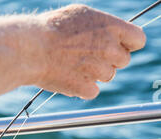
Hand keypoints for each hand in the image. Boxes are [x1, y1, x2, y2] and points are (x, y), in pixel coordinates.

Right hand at [31, 4, 145, 98]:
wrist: (32, 49)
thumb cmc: (52, 29)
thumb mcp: (81, 15)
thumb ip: (102, 26)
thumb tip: (110, 33)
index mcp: (111, 27)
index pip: (138, 40)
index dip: (128, 44)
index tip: (118, 46)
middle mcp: (110, 48)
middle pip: (124, 60)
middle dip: (110, 59)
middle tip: (90, 56)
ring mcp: (99, 70)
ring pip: (108, 77)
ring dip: (95, 74)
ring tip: (75, 65)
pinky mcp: (87, 88)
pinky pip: (93, 91)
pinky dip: (83, 87)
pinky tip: (69, 77)